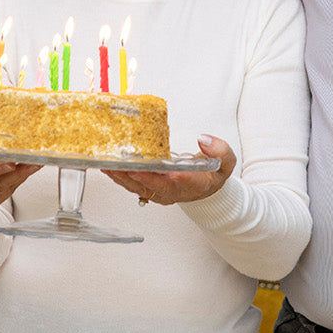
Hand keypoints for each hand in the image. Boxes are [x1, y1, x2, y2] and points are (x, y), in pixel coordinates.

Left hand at [103, 134, 235, 204]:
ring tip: (105, 164)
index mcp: (192, 185)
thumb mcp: (226, 162)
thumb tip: (203, 139)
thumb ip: (220, 151)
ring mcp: (160, 193)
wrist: (206, 187)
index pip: (175, 182)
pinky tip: (108, 167)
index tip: (144, 168)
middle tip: (116, 163)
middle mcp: (173, 192)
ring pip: (137, 187)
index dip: (159, 176)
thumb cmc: (213, 173)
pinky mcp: (150, 190)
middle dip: (132, 175)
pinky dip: (120, 177)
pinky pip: (133, 185)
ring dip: (121, 177)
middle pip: (150, 186)